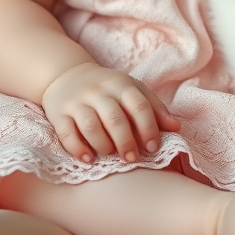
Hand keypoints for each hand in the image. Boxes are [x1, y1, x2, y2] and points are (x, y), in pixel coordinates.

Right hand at [42, 62, 180, 163]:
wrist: (66, 75)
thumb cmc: (107, 89)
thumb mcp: (131, 90)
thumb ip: (154, 108)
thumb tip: (176, 128)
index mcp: (121, 84)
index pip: (139, 105)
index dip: (148, 128)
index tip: (153, 148)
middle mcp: (98, 91)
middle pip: (115, 118)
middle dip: (126, 142)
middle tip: (132, 159)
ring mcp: (77, 101)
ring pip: (91, 126)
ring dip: (104, 146)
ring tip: (110, 155)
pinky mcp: (58, 113)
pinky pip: (67, 133)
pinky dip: (78, 149)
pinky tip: (89, 159)